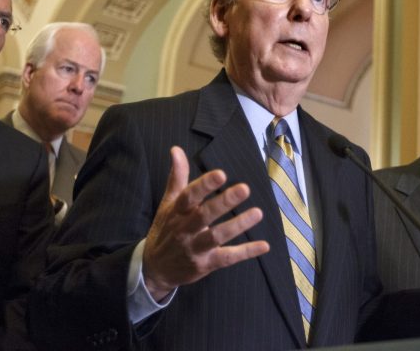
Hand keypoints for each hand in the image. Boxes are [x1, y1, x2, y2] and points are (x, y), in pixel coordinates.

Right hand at [142, 146, 269, 300]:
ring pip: (217, 237)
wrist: (155, 269)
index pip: (189, 196)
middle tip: (244, 188)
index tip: (221, 174)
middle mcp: (185, 230)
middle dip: (224, 202)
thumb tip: (176, 149)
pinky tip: (264, 245)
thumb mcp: (168, 204)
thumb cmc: (166, 229)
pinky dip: (246, 252)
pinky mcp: (205, 264)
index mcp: (177, 212)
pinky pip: (227, 258)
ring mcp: (195, 248)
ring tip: (258, 213)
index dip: (204, 185)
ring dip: (238, 225)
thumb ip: (177, 177)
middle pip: (205, 215)